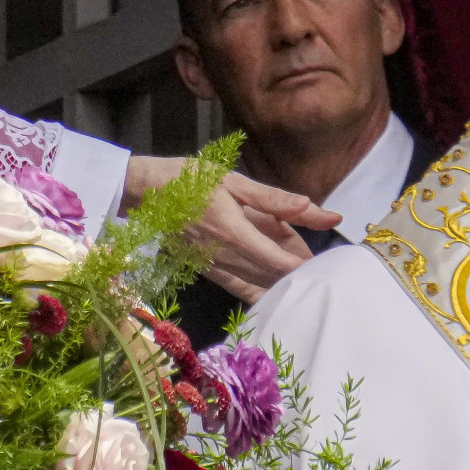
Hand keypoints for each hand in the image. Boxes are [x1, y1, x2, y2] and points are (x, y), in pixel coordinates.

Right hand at [123, 156, 340, 302]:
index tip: (326, 266)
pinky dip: (261, 288)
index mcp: (235, 233)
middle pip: (272, 276)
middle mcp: (225, 257)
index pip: (278, 262)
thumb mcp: (235, 182)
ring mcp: (215, 267)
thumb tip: (311, 205)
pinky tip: (276, 289)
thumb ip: (275, 199)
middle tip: (323, 267)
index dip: (304, 268)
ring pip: (258, 283)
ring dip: (282, 280)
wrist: (143, 193)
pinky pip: (240, 287)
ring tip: (305, 272)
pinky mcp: (207, 271)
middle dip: (298, 273)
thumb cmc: (190, 180)